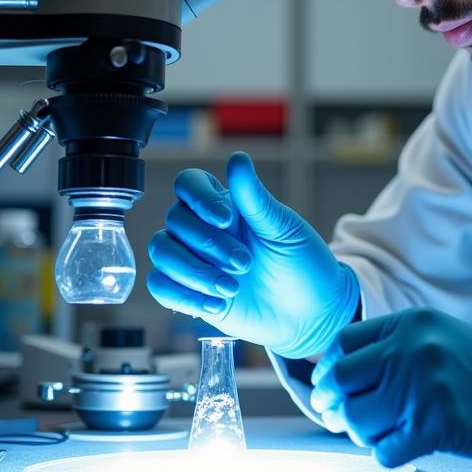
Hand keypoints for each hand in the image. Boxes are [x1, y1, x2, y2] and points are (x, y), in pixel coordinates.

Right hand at [146, 152, 358, 357]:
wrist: (311, 312)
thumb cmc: (302, 263)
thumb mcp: (283, 228)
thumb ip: (254, 198)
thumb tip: (238, 159)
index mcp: (225, 206)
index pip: (190, 184)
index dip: (200, 198)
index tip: (226, 220)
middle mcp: (203, 230)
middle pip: (175, 220)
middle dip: (208, 244)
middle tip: (244, 264)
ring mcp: (194, 261)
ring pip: (162, 251)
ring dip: (193, 271)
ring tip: (230, 288)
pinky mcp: (189, 293)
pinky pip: (160, 286)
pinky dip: (183, 295)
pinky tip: (216, 305)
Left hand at [310, 308, 471, 467]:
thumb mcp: (434, 336)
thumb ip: (389, 348)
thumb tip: (335, 381)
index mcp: (408, 324)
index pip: (341, 345)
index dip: (328, 372)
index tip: (330, 389)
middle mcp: (412, 349)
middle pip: (341, 383)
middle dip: (334, 406)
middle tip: (341, 418)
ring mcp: (424, 387)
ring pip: (358, 420)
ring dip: (363, 434)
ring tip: (385, 431)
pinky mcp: (438, 425)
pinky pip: (385, 451)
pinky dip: (388, 454)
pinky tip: (405, 446)